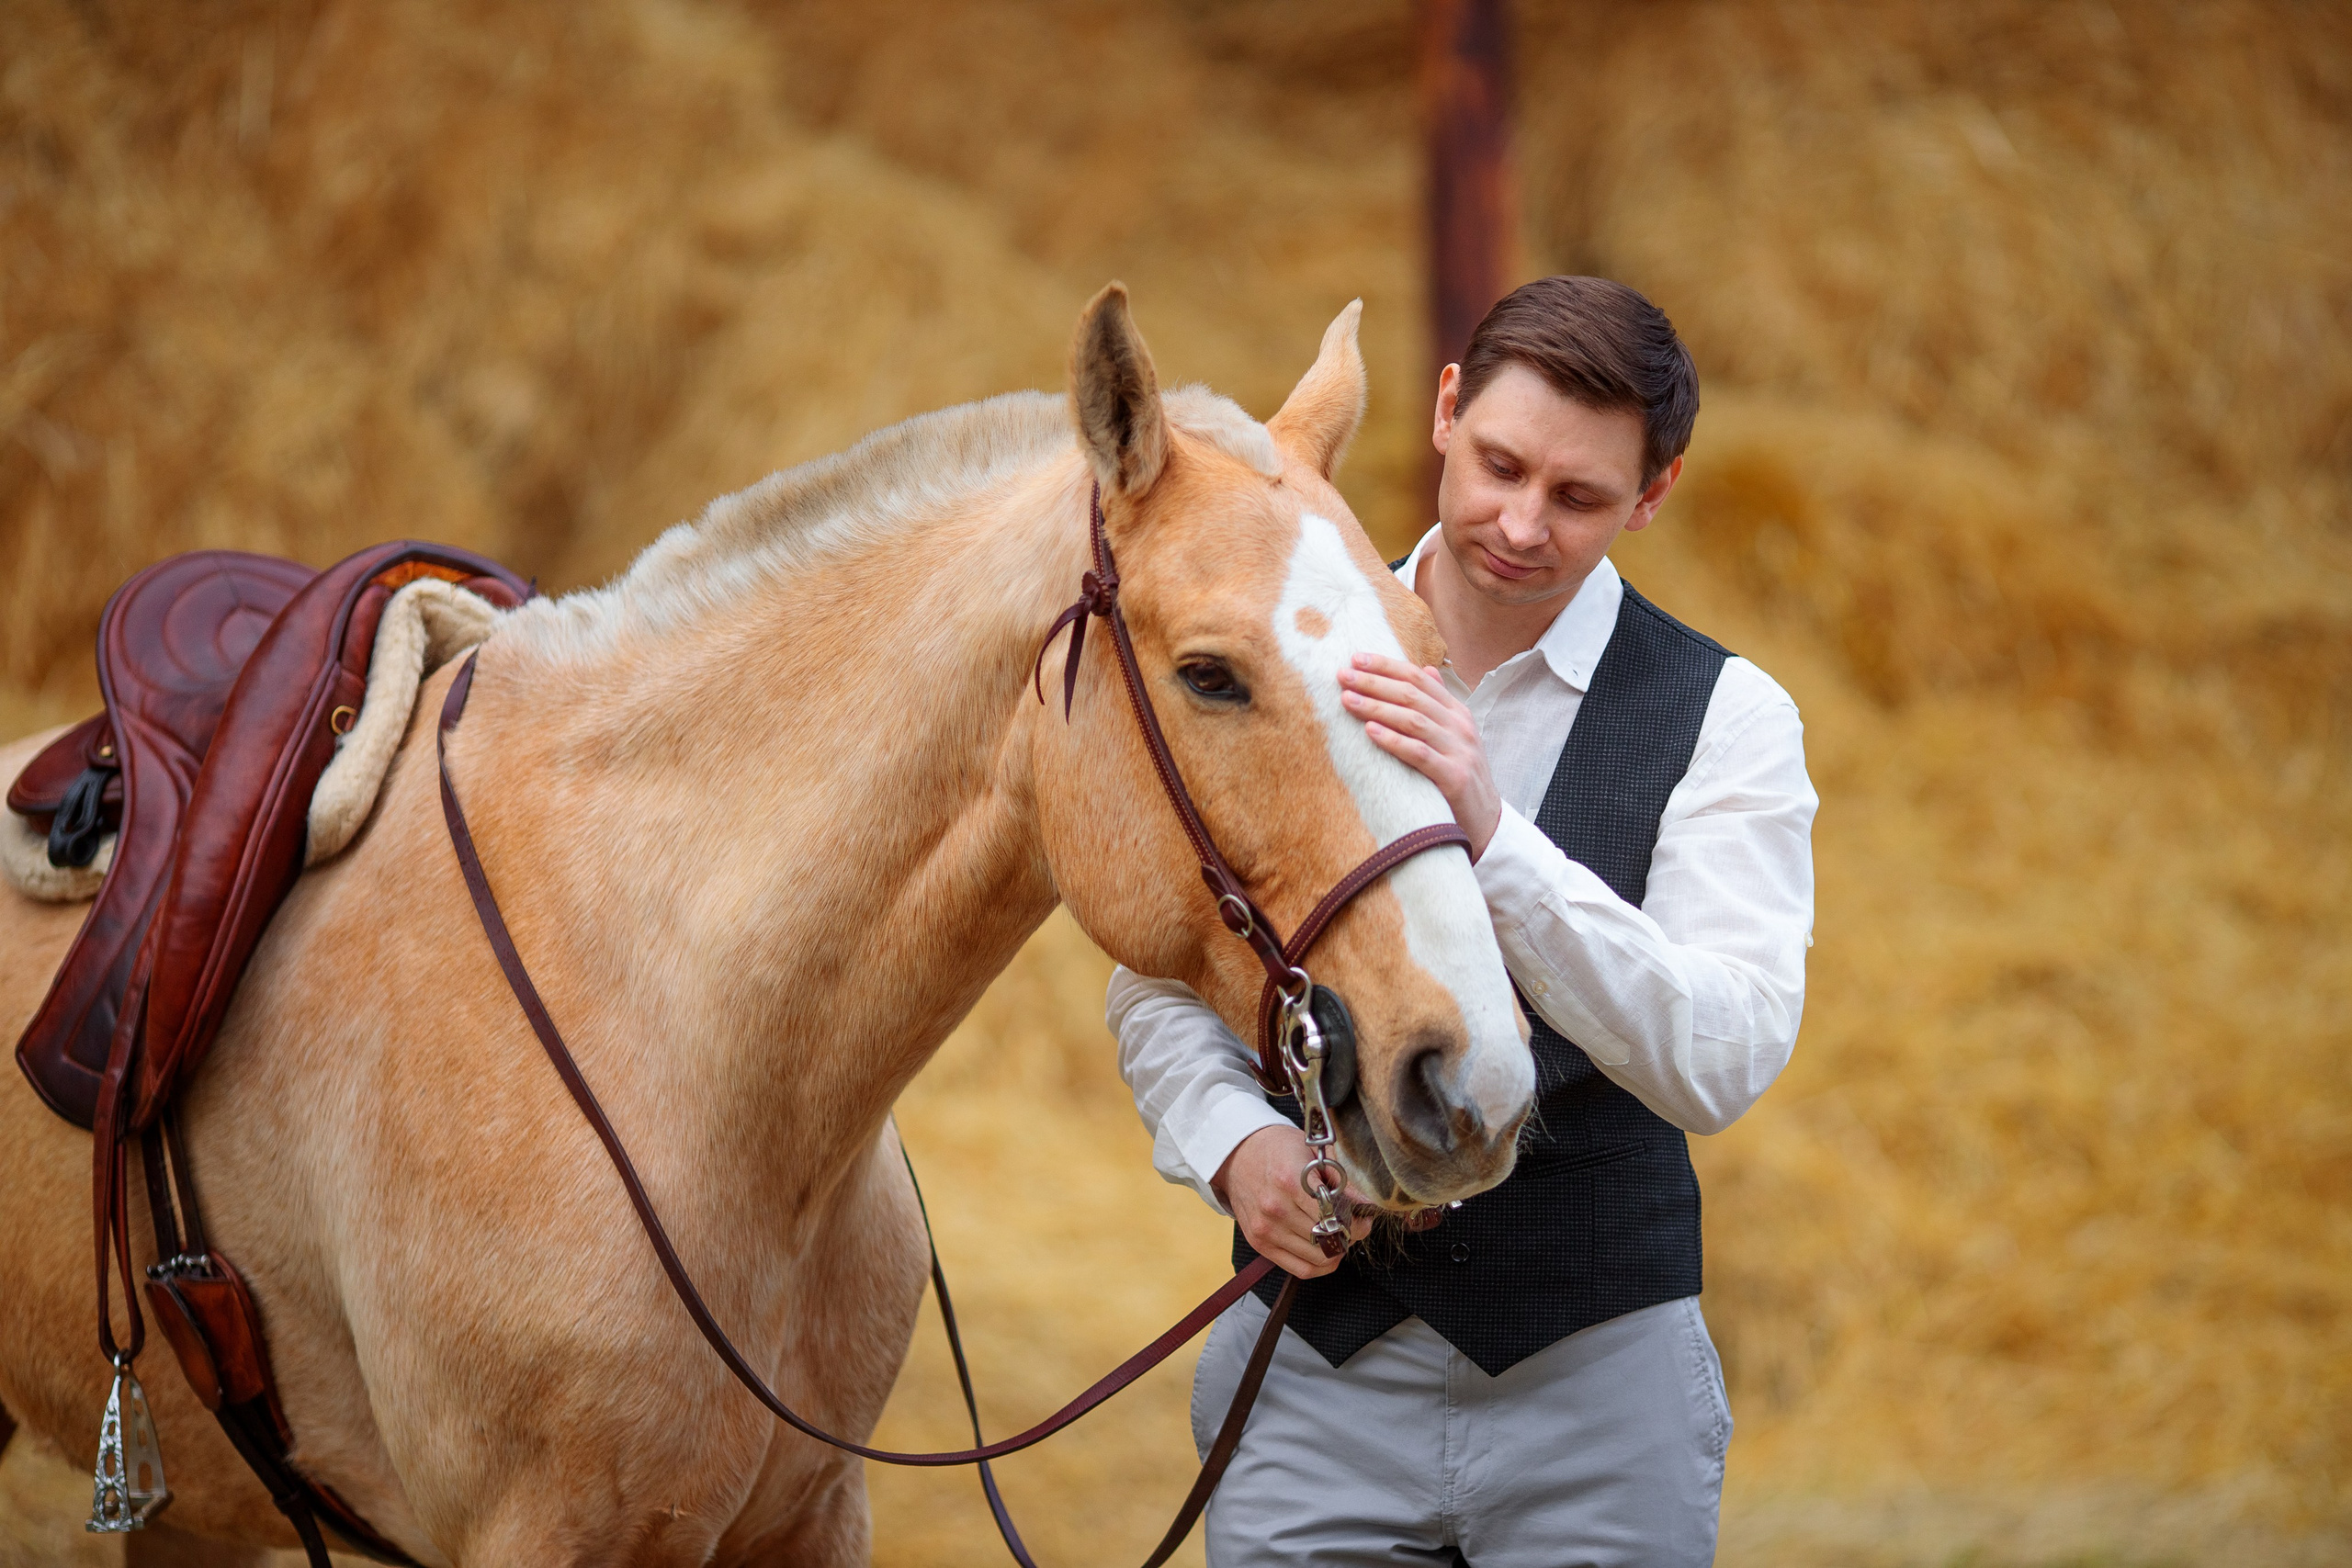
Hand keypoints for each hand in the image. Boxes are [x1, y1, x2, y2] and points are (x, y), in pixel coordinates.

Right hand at [1212, 1126, 1373, 1278]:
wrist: (1237, 1155)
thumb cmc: (1276, 1149)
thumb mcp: (1312, 1153)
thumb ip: (1341, 1180)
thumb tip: (1365, 1203)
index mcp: (1290, 1180)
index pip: (1333, 1215)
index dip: (1354, 1220)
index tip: (1361, 1216)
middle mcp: (1275, 1208)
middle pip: (1327, 1239)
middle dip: (1349, 1236)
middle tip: (1354, 1226)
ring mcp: (1266, 1229)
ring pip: (1317, 1258)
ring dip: (1335, 1251)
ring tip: (1338, 1235)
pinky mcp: (1260, 1244)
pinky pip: (1300, 1269)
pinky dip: (1319, 1265)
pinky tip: (1325, 1251)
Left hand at [1337, 653, 1501, 857]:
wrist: (1488, 821)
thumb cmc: (1461, 777)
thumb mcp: (1455, 736)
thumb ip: (1439, 705)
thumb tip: (1426, 670)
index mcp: (1457, 713)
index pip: (1419, 678)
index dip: (1387, 666)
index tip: (1356, 658)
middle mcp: (1459, 726)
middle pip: (1412, 695)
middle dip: (1375, 682)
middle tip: (1343, 675)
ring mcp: (1459, 750)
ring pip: (1413, 720)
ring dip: (1377, 707)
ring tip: (1348, 700)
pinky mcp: (1455, 777)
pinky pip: (1419, 754)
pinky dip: (1394, 741)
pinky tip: (1370, 732)